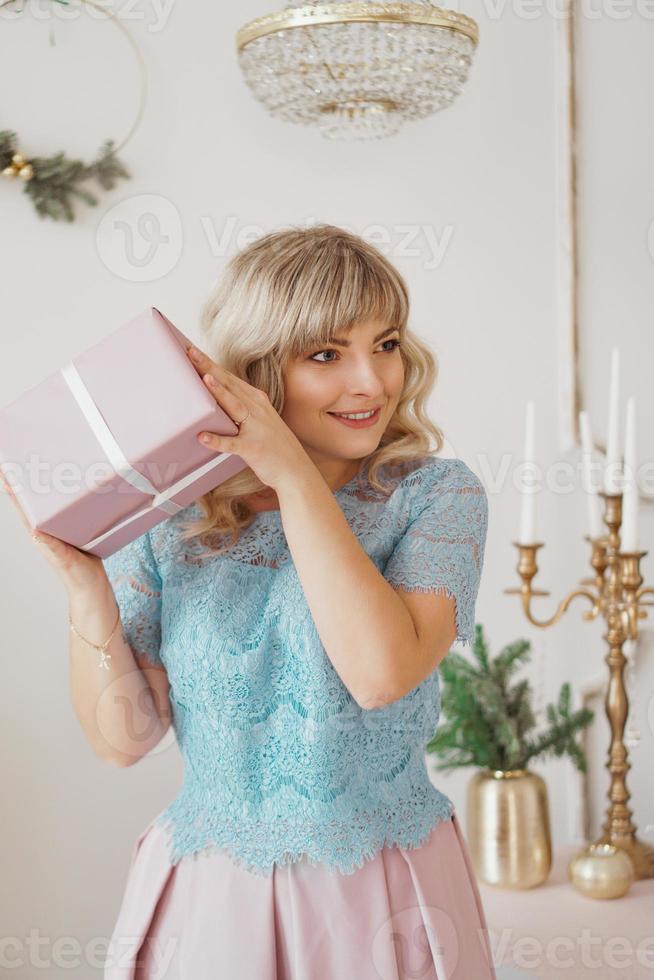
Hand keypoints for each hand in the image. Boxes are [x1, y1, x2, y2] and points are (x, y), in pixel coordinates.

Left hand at [1, 470, 106, 593]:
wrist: (92, 587)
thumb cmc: (76, 576)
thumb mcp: (62, 559)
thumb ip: (51, 546)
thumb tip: (34, 531)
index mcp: (41, 535)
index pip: (23, 509)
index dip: (14, 492)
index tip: (6, 474)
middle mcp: (49, 530)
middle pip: (34, 503)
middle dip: (27, 485)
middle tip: (23, 465)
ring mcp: (62, 530)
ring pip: (50, 506)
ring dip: (45, 490)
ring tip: (43, 471)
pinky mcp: (76, 531)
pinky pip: (68, 512)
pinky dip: (65, 500)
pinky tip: (70, 491)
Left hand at [186, 345, 309, 490]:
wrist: (296, 470)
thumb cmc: (275, 447)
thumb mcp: (261, 420)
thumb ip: (242, 408)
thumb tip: (217, 399)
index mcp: (257, 401)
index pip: (230, 378)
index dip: (212, 364)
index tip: (194, 350)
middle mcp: (257, 410)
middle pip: (230, 385)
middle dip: (210, 368)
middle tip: (190, 352)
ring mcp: (256, 428)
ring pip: (234, 407)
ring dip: (220, 393)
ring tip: (204, 379)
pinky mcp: (253, 448)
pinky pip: (232, 444)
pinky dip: (217, 440)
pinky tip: (203, 437)